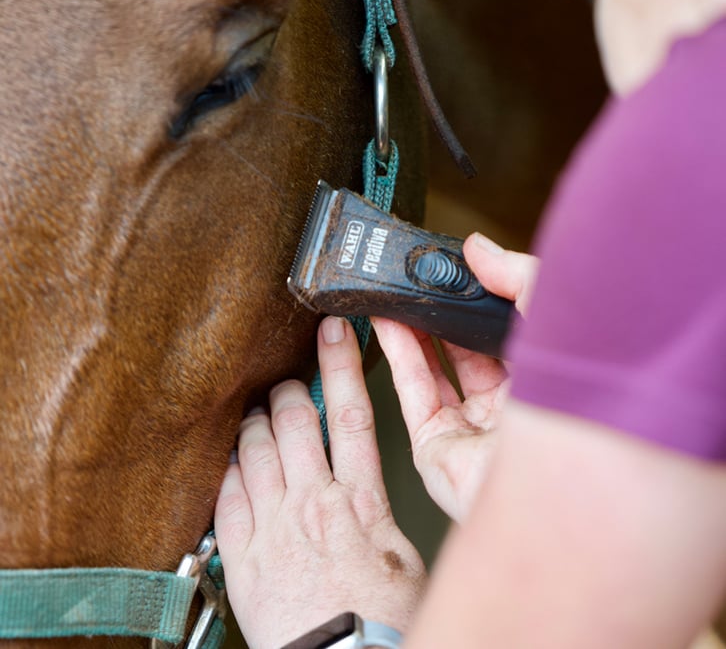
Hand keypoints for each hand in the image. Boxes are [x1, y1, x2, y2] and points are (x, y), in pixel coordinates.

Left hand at [214, 317, 425, 648]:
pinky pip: (226, 493)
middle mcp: (313, 501)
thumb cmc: (381, 619)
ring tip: (259, 414)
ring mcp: (273, 524)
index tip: (334, 331)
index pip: (352, 413)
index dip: (342, 365)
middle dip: (288, 390)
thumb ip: (380, 510)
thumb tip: (372, 485)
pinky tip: (232, 458)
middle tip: (288, 383)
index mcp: (360, 500)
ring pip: (256, 448)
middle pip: (295, 420)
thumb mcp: (401, 554)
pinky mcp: (243, 552)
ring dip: (256, 422)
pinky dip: (228, 466)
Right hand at [372, 233, 537, 521]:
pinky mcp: (438, 446)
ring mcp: (474, 429)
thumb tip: (478, 247)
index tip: (462, 268)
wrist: (564, 488)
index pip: (511, 330)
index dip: (485, 298)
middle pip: (468, 349)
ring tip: (395, 292)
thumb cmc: (582, 411)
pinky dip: (395, 353)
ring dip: (412, 329)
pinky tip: (385, 320)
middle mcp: (513, 407)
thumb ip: (519, 276)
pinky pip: (412, 390)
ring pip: (436, 368)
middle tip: (422, 279)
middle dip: (443, 313)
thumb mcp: (558, 318)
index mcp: (552, 380)